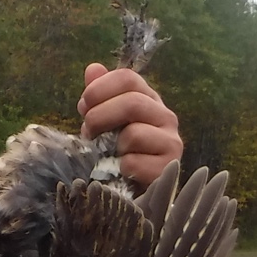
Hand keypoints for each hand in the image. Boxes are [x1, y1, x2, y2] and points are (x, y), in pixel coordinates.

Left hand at [77, 63, 182, 187]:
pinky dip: (118, 167)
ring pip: (134, 134)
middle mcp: (165, 116)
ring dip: (109, 146)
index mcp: (148, 98)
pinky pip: (134, 163)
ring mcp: (171, 142)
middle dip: (99, 117)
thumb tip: (93, 68)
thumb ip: (99, 94)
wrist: (133, 187)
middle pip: (132, 102)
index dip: (99, 89)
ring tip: (105, 153)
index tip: (84, 106)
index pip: (126, 77)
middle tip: (88, 132)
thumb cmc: (116, 149)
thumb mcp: (104, 120)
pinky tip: (119, 170)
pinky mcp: (167, 168)